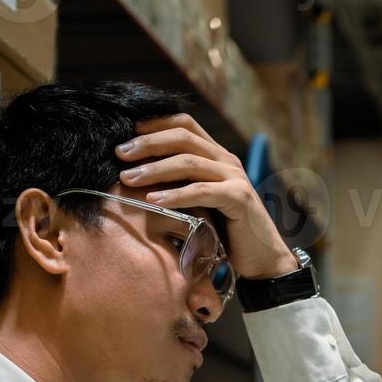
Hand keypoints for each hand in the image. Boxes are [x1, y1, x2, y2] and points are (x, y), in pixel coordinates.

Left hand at [114, 114, 298, 279]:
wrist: (262, 258)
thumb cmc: (226, 233)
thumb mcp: (200, 202)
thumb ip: (180, 185)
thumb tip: (138, 176)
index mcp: (218, 156)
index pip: (185, 125)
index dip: (155, 123)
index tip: (126, 133)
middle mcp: (227, 161)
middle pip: (183, 137)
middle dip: (148, 143)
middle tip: (119, 153)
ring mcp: (235, 178)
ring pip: (189, 162)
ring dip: (154, 169)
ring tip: (128, 177)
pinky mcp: (239, 198)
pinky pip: (202, 191)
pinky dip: (175, 195)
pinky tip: (152, 201)